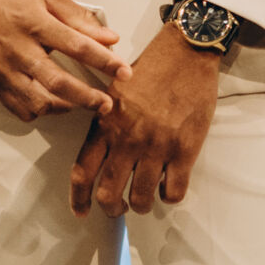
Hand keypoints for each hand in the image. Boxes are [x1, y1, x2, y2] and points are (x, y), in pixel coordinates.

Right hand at [0, 0, 131, 124]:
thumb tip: (108, 36)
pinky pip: (19, 109)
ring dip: (65, 107)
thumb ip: (77, 17)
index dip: (105, 62)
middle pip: (59, 82)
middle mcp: (17, 48)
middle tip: (106, 102)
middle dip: (89, 97)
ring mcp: (2, 68)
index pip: (78, 46)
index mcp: (33, 21)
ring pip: (39, 103)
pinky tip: (51, 102)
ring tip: (79, 102)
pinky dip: (39, 111)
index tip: (123, 71)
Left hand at [70, 24, 222, 215]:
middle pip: (109, 193)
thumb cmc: (152, 68)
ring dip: (141, 206)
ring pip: (141, 198)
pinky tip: (168, 187)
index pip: (83, 171)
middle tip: (118, 208)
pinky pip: (173, 191)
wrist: (185, 52)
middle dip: (112, 209)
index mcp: (106, 124)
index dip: (78, 198)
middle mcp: (128, 139)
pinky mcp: (185, 150)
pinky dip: (168, 197)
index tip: (81, 211)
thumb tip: (101, 154)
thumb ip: (105, 123)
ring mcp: (156, 146)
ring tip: (144, 200)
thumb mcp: (115, 92)